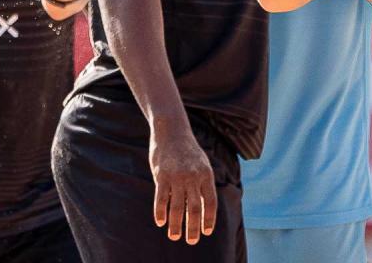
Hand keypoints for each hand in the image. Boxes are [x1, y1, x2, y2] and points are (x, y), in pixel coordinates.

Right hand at [150, 126, 216, 244]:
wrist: (171, 129)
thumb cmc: (187, 149)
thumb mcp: (201, 163)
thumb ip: (202, 183)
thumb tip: (203, 206)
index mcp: (206, 174)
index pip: (211, 202)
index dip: (209, 219)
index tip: (206, 231)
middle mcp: (193, 177)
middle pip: (195, 208)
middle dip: (193, 228)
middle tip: (191, 241)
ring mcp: (177, 176)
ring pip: (178, 207)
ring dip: (176, 224)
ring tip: (174, 236)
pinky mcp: (161, 175)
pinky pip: (161, 198)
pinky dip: (160, 212)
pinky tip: (160, 221)